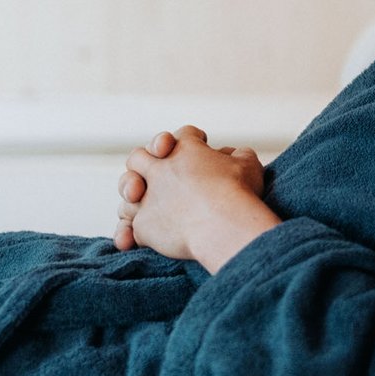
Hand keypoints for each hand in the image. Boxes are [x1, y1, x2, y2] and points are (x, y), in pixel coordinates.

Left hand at [114, 124, 279, 272]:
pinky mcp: (142, 225)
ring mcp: (147, 198)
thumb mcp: (247, 163)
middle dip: (143, 165)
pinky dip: (129, 234)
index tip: (201, 145)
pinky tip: (131, 242)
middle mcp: (160, 169)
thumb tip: (233, 156)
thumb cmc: (238, 191)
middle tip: (158, 175)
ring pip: (127, 195)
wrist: (223, 225)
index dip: (193, 138)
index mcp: (185, 148)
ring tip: (147, 209)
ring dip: (134, 201)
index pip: (184, 134)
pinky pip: (128, 229)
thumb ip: (237, 156)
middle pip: (137, 158)